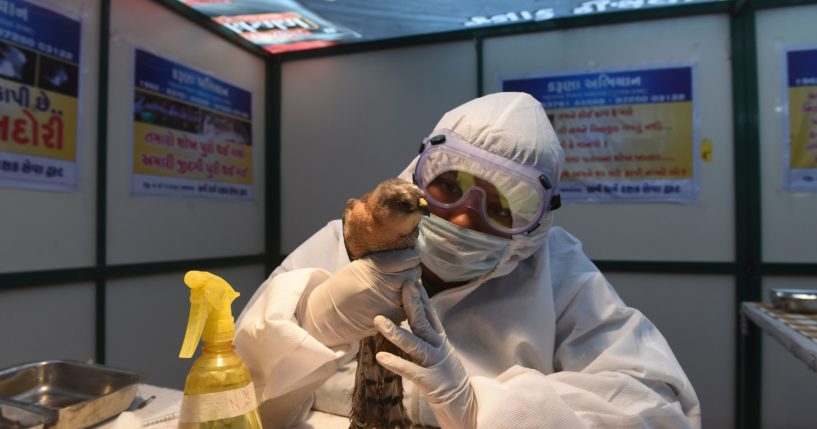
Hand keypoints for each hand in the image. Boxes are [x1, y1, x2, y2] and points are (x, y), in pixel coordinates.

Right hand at [299, 248, 420, 347]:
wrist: (326, 315)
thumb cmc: (341, 288)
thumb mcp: (358, 267)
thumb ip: (381, 261)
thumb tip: (405, 253)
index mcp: (373, 267)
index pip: (408, 258)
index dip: (413, 256)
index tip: (414, 255)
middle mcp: (382, 284)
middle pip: (414, 274)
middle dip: (413, 271)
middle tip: (408, 270)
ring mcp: (387, 303)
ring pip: (414, 292)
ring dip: (411, 289)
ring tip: (400, 286)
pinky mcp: (389, 319)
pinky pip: (407, 309)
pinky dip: (405, 305)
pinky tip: (395, 301)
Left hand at [374, 283, 477, 428]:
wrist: (465, 406)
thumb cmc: (448, 378)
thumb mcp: (441, 353)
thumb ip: (429, 338)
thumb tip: (416, 321)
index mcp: (441, 341)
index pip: (431, 315)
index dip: (422, 297)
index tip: (412, 280)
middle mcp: (439, 349)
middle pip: (423, 323)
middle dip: (412, 304)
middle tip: (402, 285)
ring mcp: (435, 364)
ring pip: (414, 344)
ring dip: (395, 332)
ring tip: (378, 320)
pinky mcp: (431, 382)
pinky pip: (411, 371)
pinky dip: (396, 363)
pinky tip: (381, 357)